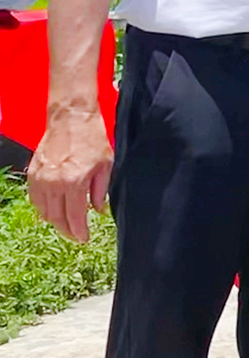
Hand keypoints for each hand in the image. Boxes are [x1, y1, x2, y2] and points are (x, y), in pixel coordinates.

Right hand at [27, 108, 112, 243]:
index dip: (79, 232)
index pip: (75, 217)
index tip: (84, 239)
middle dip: (67, 230)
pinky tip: (52, 211)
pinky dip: (43, 209)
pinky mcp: (33, 175)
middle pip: (57, 218)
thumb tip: (99, 210)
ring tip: (66, 225)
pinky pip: (35, 200)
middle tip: (76, 235)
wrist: (71, 118)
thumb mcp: (106, 164)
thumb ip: (101, 190)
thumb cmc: (92, 138)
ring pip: (44, 212)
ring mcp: (41, 180)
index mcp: (74, 183)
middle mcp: (54, 184)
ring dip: (55, 221)